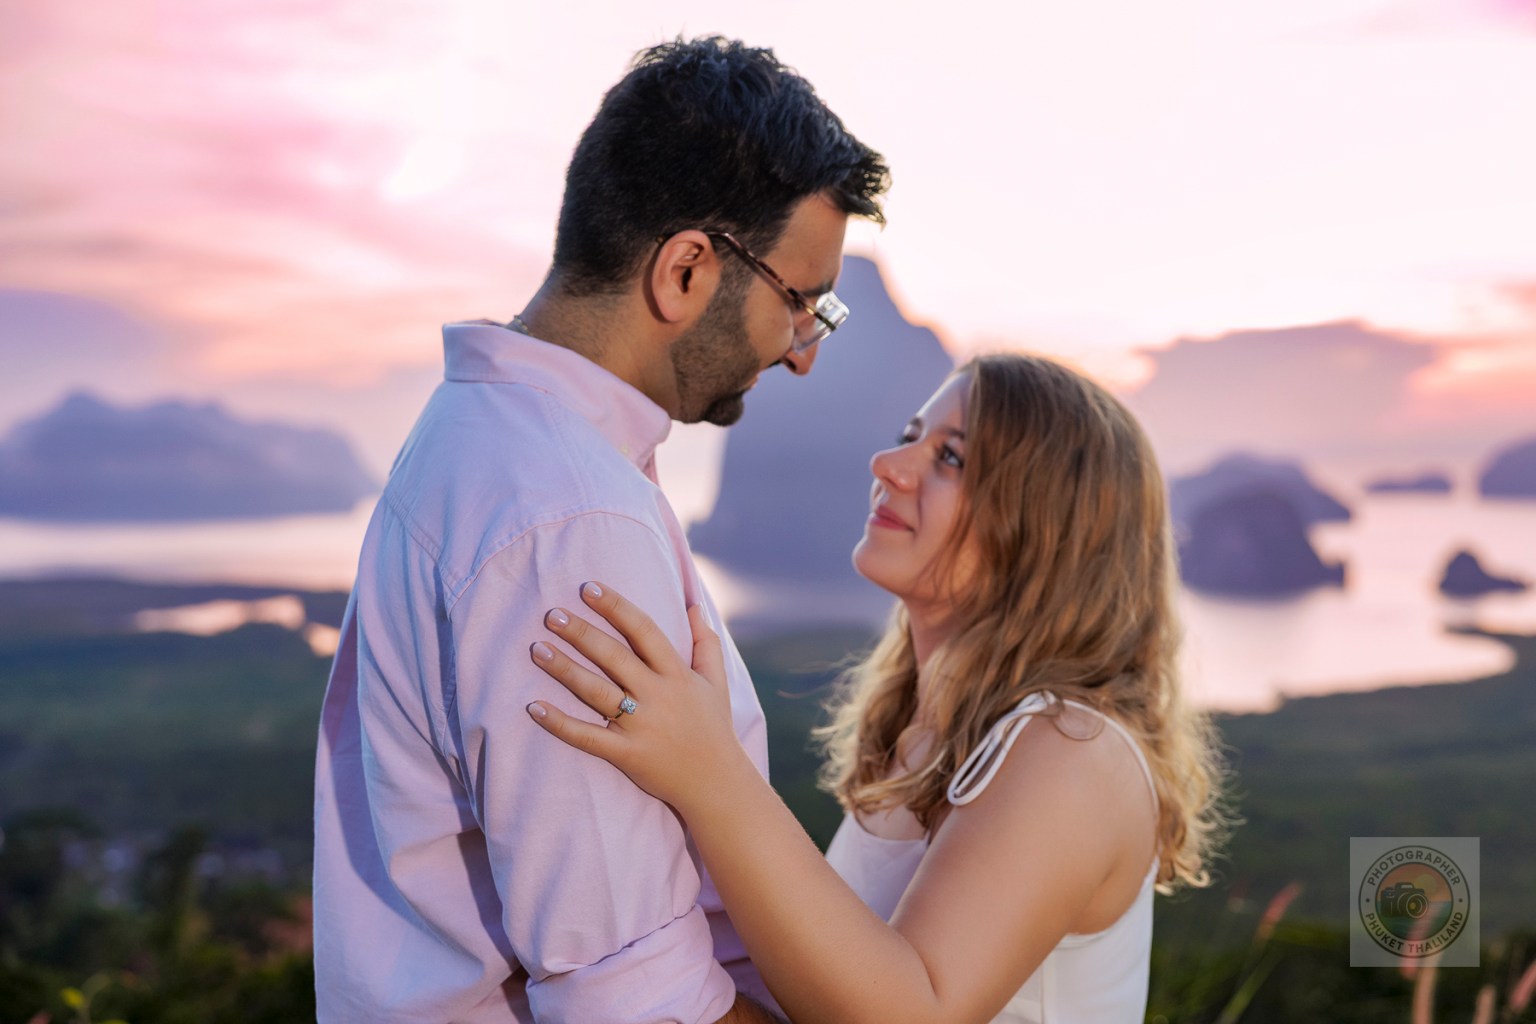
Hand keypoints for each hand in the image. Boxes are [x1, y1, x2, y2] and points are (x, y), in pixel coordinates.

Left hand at [525, 581, 746, 813]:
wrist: (717, 783)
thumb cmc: (713, 728)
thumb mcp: (716, 682)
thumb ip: (706, 642)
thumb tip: (693, 605)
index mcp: (677, 674)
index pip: (644, 631)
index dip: (616, 607)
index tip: (589, 587)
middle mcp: (658, 695)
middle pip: (614, 657)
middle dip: (581, 633)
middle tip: (551, 614)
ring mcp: (641, 726)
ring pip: (596, 692)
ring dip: (565, 669)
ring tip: (537, 648)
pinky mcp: (626, 754)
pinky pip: (587, 737)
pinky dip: (559, 724)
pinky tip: (533, 707)